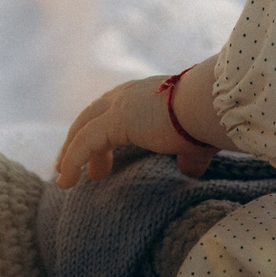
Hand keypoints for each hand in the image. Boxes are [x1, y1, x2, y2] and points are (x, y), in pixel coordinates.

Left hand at [54, 63, 218, 187]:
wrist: (212, 106)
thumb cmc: (208, 121)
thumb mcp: (195, 142)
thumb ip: (188, 156)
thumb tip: (189, 170)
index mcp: (145, 96)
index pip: (112, 112)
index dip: (101, 136)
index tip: (100, 163)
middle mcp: (128, 95)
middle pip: (91, 117)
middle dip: (80, 143)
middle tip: (76, 171)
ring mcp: (120, 104)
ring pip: (83, 128)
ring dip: (70, 153)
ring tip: (64, 179)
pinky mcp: (116, 119)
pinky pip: (84, 142)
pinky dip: (71, 161)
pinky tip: (65, 181)